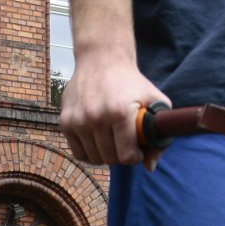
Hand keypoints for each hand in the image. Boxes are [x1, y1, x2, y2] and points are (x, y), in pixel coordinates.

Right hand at [59, 52, 169, 168]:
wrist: (101, 59)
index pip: (127, 156)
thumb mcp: (154, 101)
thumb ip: (159, 135)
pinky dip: (89, 152)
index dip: (136, 157)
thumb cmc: (131, 82)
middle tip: (125, 142)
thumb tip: (150, 166)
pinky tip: (98, 139)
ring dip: (105, 154)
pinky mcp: (65, 122)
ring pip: (94, 159)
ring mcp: (78, 120)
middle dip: (121, 156)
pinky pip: (78, 153)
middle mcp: (96, 117)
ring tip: (112, 139)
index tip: (138, 148)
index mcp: (120, 113)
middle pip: (111, 159)